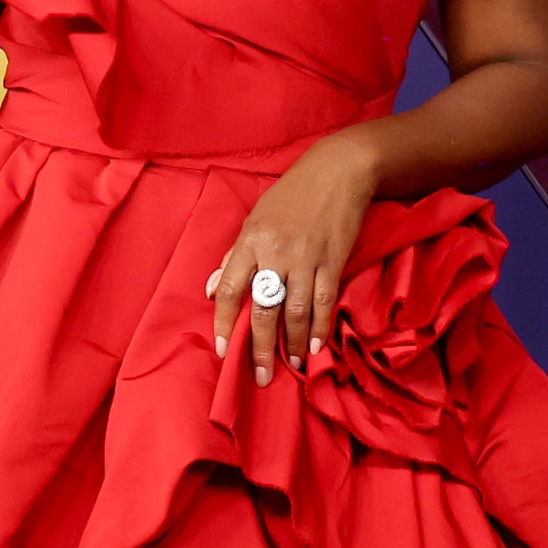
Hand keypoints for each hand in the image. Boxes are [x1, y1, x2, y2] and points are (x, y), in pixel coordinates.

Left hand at [209, 130, 378, 383]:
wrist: (337, 171)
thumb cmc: (291, 195)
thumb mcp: (255, 219)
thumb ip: (233, 257)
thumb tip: (211, 290)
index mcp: (251, 241)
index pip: (231, 287)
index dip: (225, 321)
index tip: (224, 350)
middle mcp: (276, 252)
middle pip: (264, 309)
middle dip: (262, 347)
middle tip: (261, 377)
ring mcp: (306, 257)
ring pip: (296, 310)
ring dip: (293, 344)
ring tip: (293, 367)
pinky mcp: (333, 260)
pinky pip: (324, 301)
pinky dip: (319, 326)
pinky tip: (315, 346)